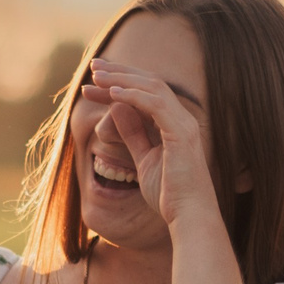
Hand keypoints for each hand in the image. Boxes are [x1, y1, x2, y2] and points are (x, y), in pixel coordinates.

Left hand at [83, 58, 219, 228]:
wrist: (190, 216)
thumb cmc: (170, 195)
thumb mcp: (144, 160)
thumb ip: (133, 134)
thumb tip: (117, 110)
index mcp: (175, 125)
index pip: (146, 94)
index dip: (120, 85)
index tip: (93, 84)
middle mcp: (183, 119)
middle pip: (150, 83)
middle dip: (120, 73)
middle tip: (93, 67)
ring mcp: (184, 124)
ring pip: (152, 87)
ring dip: (122, 79)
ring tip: (97, 76)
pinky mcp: (181, 133)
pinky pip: (155, 104)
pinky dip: (132, 95)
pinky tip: (111, 93)